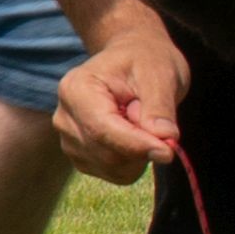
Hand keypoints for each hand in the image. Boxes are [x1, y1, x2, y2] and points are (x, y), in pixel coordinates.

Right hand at [48, 23, 188, 182]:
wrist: (133, 59)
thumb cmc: (146, 61)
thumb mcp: (160, 74)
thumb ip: (160, 107)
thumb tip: (165, 138)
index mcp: (76, 89)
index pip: (102, 130)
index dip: (136, 145)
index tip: (168, 151)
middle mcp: (65, 117)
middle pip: (107, 154)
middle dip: (142, 148)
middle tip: (160, 122)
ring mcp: (70, 140)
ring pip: (112, 168)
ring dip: (139, 155)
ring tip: (142, 120)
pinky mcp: (82, 156)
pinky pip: (114, 174)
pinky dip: (134, 162)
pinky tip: (135, 134)